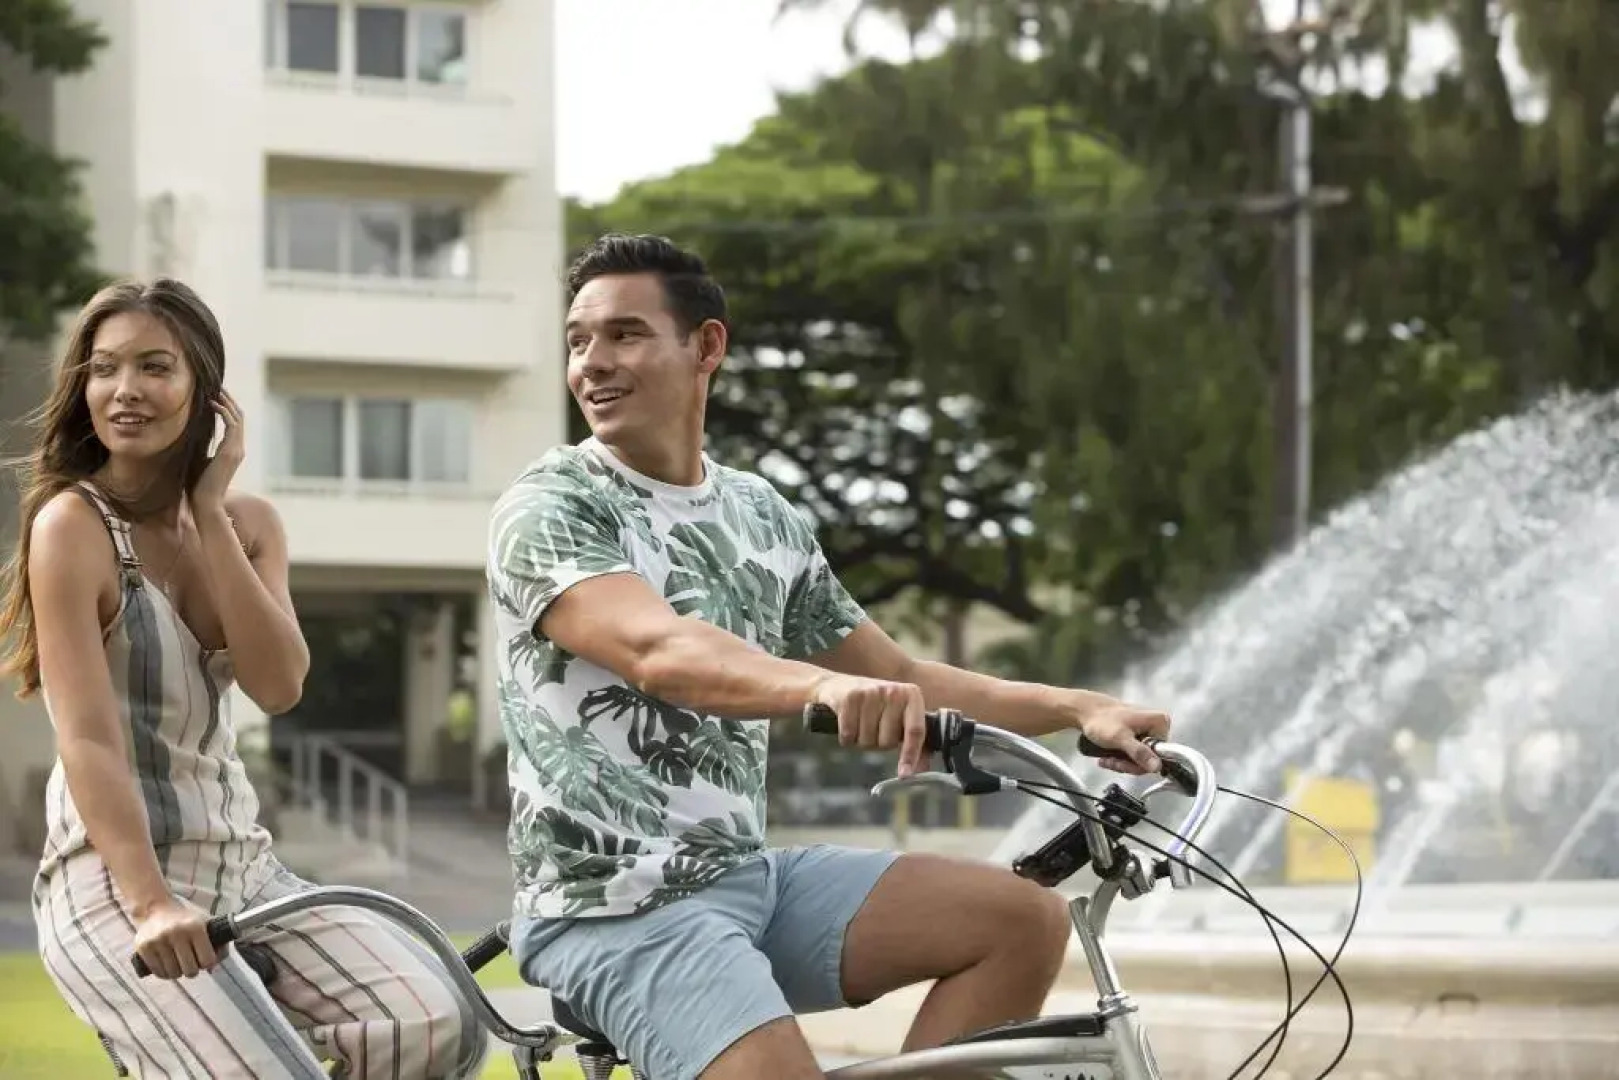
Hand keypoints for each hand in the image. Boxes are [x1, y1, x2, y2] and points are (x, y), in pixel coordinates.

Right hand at [131, 895, 219, 978]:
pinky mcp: (143, 947)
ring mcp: (158, 940)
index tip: (204, 960)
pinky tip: (167, 966)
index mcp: (195, 927)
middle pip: (190, 970)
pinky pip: (158, 972)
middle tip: (190, 964)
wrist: (155, 908)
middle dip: (192, 970)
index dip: (208, 963)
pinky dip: (164, 973)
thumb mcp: (204, 923)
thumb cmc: (184, 920)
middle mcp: (177, 933)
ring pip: (173, 973)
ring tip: (178, 964)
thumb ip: (217, 943)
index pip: (207, 960)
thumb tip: (214, 969)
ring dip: (177, 973)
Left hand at [192, 390, 244, 514]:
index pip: (234, 424)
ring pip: (237, 418)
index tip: (214, 396)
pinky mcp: (231, 452)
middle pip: (239, 417)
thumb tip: (188, 438)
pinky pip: (232, 424)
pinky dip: (223, 411)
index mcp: (232, 452)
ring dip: (227, 402)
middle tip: (216, 387)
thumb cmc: (198, 487)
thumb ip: (200, 449)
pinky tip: (212, 403)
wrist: (205, 504)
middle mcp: (238, 449)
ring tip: (215, 390)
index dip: (226, 408)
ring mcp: (237, 450)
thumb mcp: (198, 462)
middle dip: (228, 401)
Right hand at [810, 673, 928, 777]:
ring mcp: (871, 693)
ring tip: (860, 723)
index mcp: (912, 695)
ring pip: (868, 740)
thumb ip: (913, 741)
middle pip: (888, 741)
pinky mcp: (850, 698)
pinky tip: (848, 723)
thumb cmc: (875, 705)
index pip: (916, 731)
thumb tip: (921, 771)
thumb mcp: (898, 716)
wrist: (838, 686)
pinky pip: (849, 735)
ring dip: (861, 739)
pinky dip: (846, 736)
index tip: (905, 774)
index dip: (910, 755)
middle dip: (879, 742)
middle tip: (874, 727)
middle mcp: (894, 692)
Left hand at [1080, 702, 1170, 774]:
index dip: (1141, 764)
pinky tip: (1107, 757)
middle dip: (1128, 764)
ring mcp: (1146, 731)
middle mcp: (1156, 726)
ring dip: (1121, 763)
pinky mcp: (1136, 735)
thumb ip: (1139, 752)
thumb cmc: (1101, 720)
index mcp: (1160, 723)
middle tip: (1112, 761)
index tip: (1123, 764)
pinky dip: (1119, 758)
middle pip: (1149, 759)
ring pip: (1139, 759)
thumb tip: (1156, 766)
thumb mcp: (1120, 738)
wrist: (1085, 711)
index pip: (1161, 755)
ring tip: (1107, 758)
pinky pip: (1132, 754)